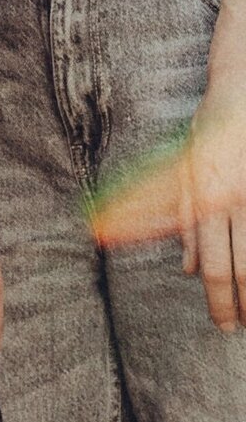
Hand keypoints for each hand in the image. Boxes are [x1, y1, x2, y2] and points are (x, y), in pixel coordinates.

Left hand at [92, 85, 245, 330]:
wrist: (240, 96)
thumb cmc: (208, 133)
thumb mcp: (184, 172)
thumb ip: (182, 221)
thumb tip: (185, 270)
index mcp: (206, 199)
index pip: (213, 265)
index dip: (220, 301)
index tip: (225, 325)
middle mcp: (234, 202)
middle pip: (243, 268)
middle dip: (243, 304)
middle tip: (242, 325)